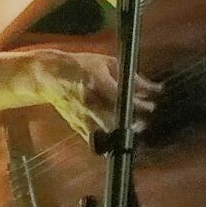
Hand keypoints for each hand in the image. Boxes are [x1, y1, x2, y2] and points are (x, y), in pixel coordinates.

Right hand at [27, 47, 159, 137]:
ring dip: (123, 134)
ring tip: (134, 130)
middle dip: (135, 122)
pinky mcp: (77, 127)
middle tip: (145, 120)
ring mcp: (82, 117)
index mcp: (96, 82)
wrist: (51, 76)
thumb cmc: (81, 66)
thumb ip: (132, 77)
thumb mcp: (108, 63)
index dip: (140, 104)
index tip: (151, 106)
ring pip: (107, 134)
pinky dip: (109, 143)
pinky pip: (96, 142)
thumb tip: (153, 89)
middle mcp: (89, 102)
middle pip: (117, 119)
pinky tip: (118, 138)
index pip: (122, 98)